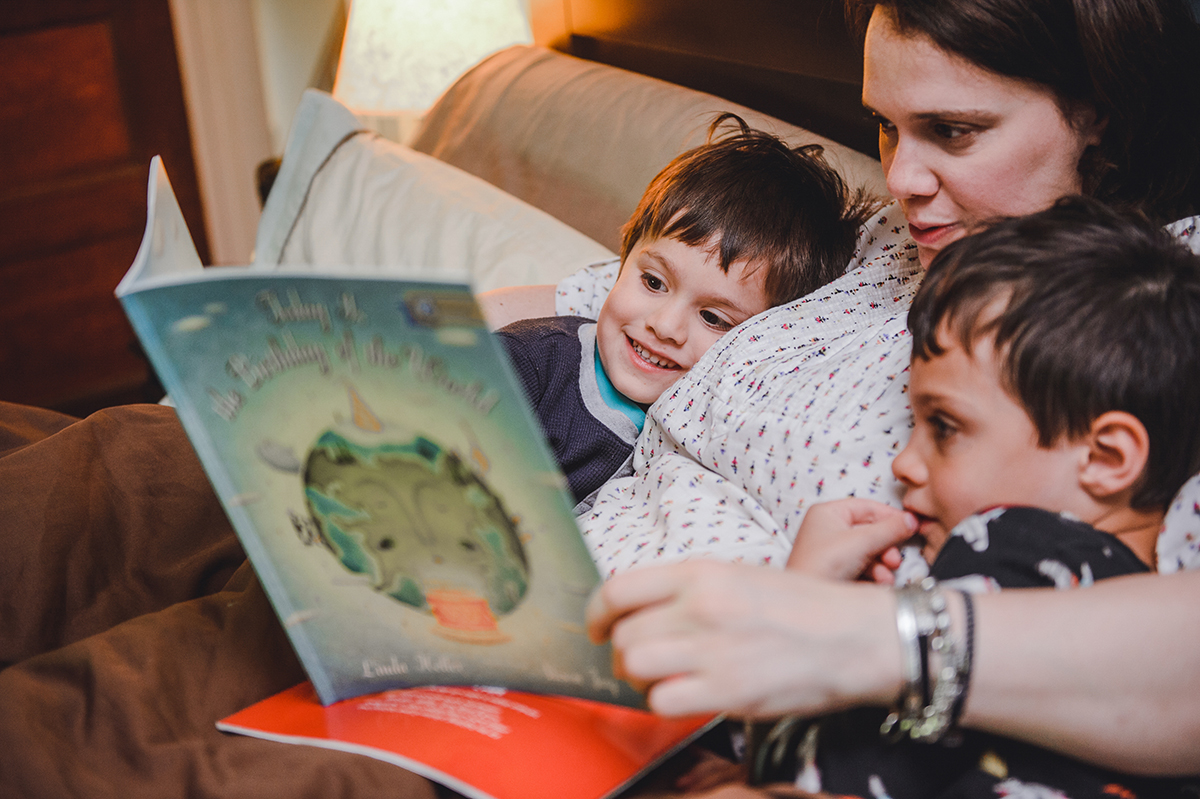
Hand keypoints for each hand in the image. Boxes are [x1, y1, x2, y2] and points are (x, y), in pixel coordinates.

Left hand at [587, 560, 899, 717]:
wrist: (856, 636)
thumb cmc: (802, 607)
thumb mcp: (739, 576)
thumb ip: (689, 590)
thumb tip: (644, 610)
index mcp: (700, 573)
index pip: (618, 589)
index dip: (597, 614)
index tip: (598, 629)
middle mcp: (700, 607)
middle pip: (622, 634)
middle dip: (623, 652)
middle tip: (643, 660)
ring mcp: (712, 649)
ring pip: (633, 665)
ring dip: (641, 678)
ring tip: (664, 678)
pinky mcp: (727, 690)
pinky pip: (662, 701)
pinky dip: (666, 703)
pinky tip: (688, 696)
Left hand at [785, 498, 915, 582]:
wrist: (810, 604)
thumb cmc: (823, 565)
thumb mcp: (861, 542)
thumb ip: (889, 529)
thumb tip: (910, 520)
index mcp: (827, 513)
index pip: (866, 507)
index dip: (889, 515)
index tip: (911, 524)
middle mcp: (828, 529)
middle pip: (869, 530)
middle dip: (886, 545)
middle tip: (895, 557)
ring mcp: (832, 550)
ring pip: (868, 550)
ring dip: (882, 562)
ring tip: (887, 573)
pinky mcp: (838, 570)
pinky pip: (863, 565)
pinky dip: (874, 573)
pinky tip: (879, 582)